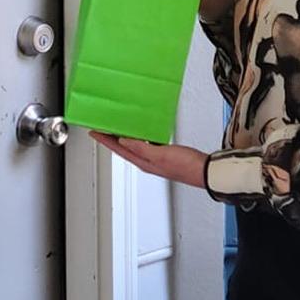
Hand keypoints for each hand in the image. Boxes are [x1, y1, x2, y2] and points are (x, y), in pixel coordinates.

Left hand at [92, 133, 208, 188]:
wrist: (205, 171)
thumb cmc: (187, 166)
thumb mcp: (160, 155)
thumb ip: (141, 148)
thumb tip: (124, 141)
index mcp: (143, 162)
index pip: (118, 149)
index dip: (105, 140)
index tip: (94, 132)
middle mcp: (147, 161)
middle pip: (123, 148)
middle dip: (111, 139)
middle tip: (102, 128)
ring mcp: (156, 159)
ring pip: (134, 146)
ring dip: (124, 137)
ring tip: (117, 128)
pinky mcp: (165, 155)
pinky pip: (146, 144)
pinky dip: (140, 137)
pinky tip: (142, 132)